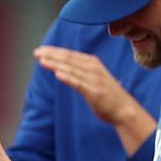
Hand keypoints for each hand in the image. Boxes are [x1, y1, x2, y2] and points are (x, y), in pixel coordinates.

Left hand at [33, 46, 154, 133]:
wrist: (125, 110)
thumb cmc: (107, 96)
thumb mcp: (93, 79)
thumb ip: (80, 72)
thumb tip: (62, 70)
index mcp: (92, 63)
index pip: (70, 55)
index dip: (54, 51)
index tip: (40, 50)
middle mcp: (93, 68)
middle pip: (69, 59)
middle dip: (51, 55)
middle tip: (36, 52)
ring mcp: (94, 80)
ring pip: (71, 69)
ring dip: (55, 64)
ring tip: (41, 61)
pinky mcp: (94, 92)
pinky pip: (78, 84)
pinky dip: (68, 78)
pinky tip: (57, 74)